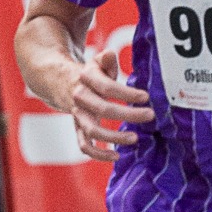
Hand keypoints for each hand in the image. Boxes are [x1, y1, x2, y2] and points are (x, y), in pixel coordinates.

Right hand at [69, 47, 154, 163]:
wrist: (60, 84)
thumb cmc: (88, 75)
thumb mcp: (95, 63)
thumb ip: (106, 60)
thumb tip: (110, 54)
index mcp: (86, 79)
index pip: (107, 86)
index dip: (126, 93)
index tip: (145, 96)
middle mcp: (80, 98)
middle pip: (103, 109)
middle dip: (128, 114)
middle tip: (150, 115)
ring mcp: (78, 115)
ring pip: (93, 131)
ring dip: (114, 137)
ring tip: (135, 138)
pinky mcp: (78, 129)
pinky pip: (85, 145)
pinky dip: (99, 154)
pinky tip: (116, 156)